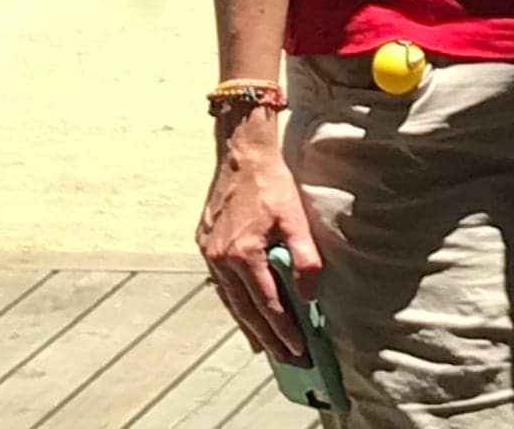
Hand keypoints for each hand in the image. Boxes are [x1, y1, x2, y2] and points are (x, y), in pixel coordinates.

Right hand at [196, 110, 322, 360]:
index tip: (299, 351)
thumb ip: (304, 258)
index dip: (284, 331)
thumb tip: (308, 296)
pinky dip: (236, 303)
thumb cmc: (270, 182)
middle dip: (268, 339)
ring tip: (267, 348)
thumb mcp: (295, 217)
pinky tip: (245, 313)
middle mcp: (222, 258)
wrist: (241, 151)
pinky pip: (222, 284)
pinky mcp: (205, 243)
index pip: (267, 305)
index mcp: (244, 254)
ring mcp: (210, 252)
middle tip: (288, 361)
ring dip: (250, 326)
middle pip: (246, 311)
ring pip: (231, 301)